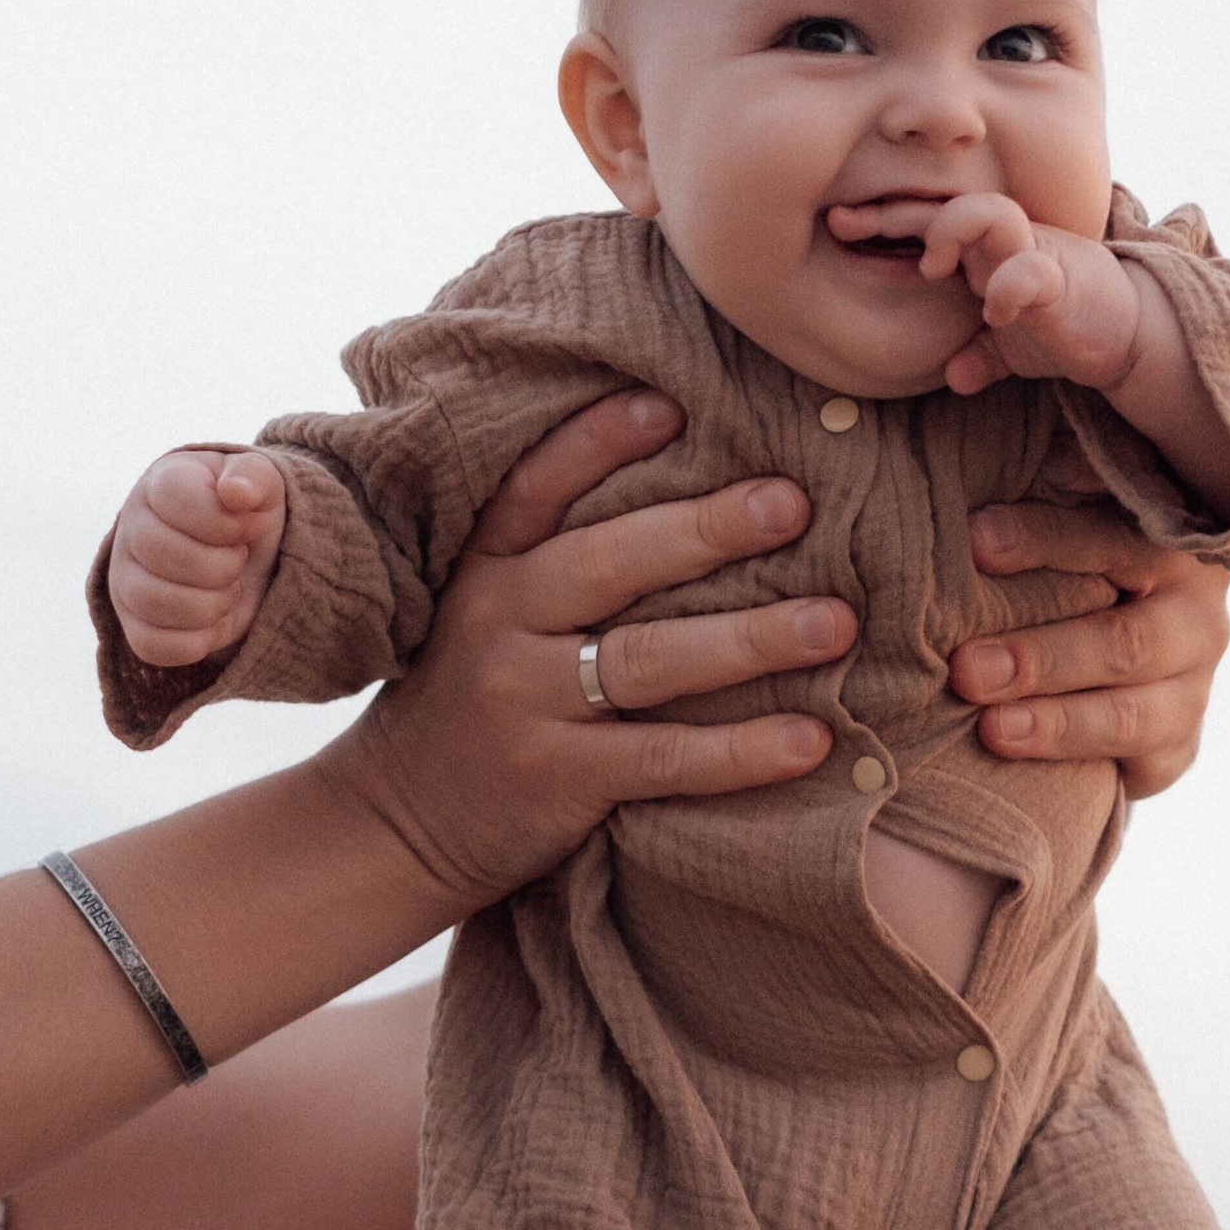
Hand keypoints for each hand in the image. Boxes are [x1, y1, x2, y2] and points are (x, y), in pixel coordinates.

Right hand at [110, 448, 288, 667]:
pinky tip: (213, 619)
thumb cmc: (249, 514)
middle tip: (237, 559)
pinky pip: (156, 647)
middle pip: (166, 555)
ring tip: (227, 588)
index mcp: (161, 484)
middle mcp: (132, 530)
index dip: (222, 521)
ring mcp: (125, 581)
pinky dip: (198, 640)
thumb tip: (235, 491)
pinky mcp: (134, 626)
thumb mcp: (264, 485)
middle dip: (223, 565)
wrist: (248, 560)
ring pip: (157, 604)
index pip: (176, 498)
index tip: (242, 526)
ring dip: (214, 604)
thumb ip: (254, 476)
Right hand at [326, 391, 848, 909]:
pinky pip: (663, 759)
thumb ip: (552, 559)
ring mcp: (527, 703)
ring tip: (835, 622)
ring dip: (750, 638)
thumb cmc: (466, 703)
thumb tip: (684, 498)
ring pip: (649, 658)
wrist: (394, 825)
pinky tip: (811, 740)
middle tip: (792, 503)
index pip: (538, 489)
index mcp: (487, 572)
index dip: (599, 442)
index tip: (671, 404)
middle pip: (611, 562)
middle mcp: (501, 625)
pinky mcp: (557, 779)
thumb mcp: (481, 614)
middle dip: (707, 530)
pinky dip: (740, 751)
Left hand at [825, 191, 1150, 398]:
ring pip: (991, 214)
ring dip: (953, 230)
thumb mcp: (1012, 347)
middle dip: (896, 213)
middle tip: (849, 225)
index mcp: (985, 250)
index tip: (839, 225)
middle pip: (947, 203)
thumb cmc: (1064, 326)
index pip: (928, 220)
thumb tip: (956, 377)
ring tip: (932, 267)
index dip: (884, 220)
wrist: (1130, 331)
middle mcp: (1007, 241)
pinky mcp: (1063, 281)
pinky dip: (1008, 288)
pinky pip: (1031, 272)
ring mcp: (1035, 254)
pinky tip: (994, 313)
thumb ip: (980, 355)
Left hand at [953, 500, 1229, 801]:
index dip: (1047, 538)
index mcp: (1172, 542)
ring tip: (991, 728)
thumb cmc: (1071, 557)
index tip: (975, 540)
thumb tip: (1045, 458)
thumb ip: (1060, 481)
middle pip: (1125, 641)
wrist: (1119, 638)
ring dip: (1057, 723)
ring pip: (1131, 714)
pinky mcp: (1176, 747)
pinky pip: (1136, 763)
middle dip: (1042, 657)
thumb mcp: (1074, 512)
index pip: (1115, 538)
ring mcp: (1191, 686)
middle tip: (965, 668)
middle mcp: (1196, 615)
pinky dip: (1079, 764)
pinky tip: (1024, 765)